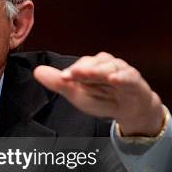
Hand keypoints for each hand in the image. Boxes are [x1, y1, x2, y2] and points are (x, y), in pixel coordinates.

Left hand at [33, 52, 164, 135]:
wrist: (129, 109)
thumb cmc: (102, 98)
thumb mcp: (78, 94)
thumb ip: (59, 83)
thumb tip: (36, 71)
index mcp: (90, 66)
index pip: (80, 66)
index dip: (72, 72)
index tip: (63, 78)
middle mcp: (104, 64)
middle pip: (94, 63)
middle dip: (84, 68)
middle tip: (74, 73)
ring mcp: (120, 70)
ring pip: (110, 67)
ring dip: (100, 70)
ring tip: (91, 74)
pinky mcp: (134, 79)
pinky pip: (128, 76)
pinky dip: (122, 77)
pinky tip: (114, 79)